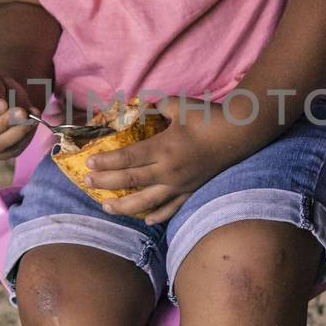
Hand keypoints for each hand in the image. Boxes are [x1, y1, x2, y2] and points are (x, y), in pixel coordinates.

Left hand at [82, 99, 242, 222]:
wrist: (238, 134)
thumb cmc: (207, 117)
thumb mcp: (178, 105)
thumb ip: (154, 106)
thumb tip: (136, 106)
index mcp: (163, 148)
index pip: (127, 158)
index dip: (106, 163)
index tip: (89, 164)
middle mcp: (168, 170)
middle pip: (130, 181)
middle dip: (106, 183)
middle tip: (87, 184)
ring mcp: (180, 185)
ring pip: (146, 201)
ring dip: (124, 206)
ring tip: (106, 208)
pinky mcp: (191, 191)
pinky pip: (171, 208)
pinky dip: (158, 216)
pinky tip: (146, 220)